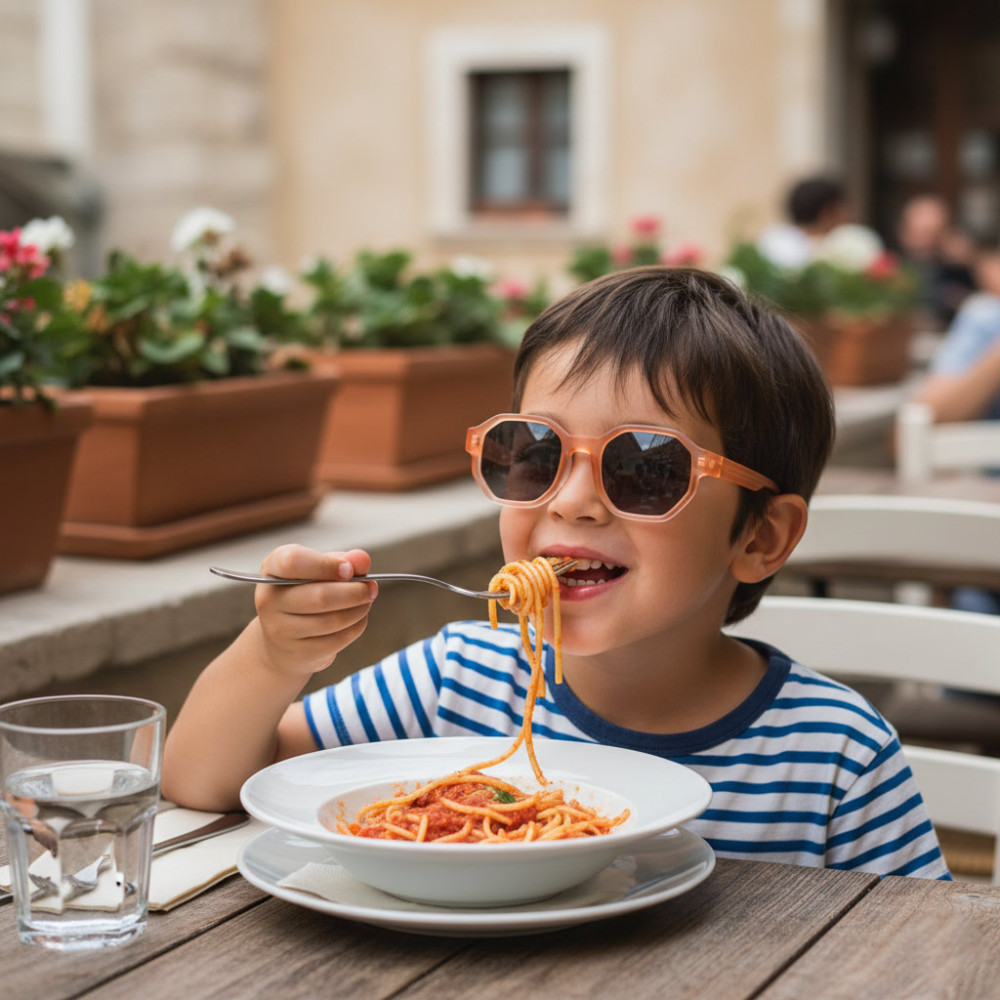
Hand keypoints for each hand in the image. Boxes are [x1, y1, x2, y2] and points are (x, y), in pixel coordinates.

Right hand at [253, 545, 376, 677]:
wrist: (283, 640)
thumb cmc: (305, 594)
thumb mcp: (318, 570)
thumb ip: (341, 560)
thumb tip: (362, 560)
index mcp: (272, 568)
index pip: (293, 561)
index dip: (326, 565)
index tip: (349, 570)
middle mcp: (269, 599)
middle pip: (320, 596)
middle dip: (355, 591)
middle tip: (371, 588)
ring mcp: (280, 630)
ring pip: (332, 620)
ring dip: (359, 609)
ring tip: (366, 601)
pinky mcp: (298, 653)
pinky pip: (337, 639)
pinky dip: (356, 626)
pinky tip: (357, 618)